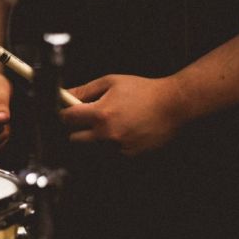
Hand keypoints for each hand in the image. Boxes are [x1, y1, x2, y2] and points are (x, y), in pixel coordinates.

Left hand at [60, 74, 187, 155]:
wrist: (174, 105)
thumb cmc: (143, 90)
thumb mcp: (112, 83)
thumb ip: (85, 90)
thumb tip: (64, 94)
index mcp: (100, 113)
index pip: (67, 119)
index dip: (65, 114)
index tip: (68, 112)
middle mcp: (107, 133)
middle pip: (74, 138)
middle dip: (78, 128)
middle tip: (90, 119)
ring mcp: (118, 146)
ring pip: (92, 147)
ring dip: (96, 137)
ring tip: (113, 123)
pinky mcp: (129, 155)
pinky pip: (110, 153)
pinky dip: (112, 144)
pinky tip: (125, 131)